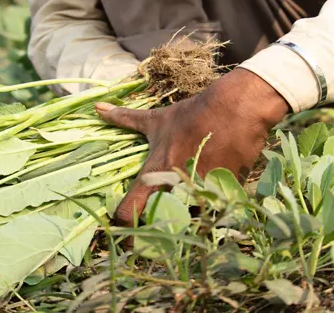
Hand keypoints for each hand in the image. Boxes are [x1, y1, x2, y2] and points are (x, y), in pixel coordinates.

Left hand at [95, 68, 289, 227]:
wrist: (236, 110)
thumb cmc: (192, 116)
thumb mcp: (157, 120)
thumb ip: (125, 119)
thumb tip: (98, 108)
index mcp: (155, 173)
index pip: (129, 211)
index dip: (123, 222)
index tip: (123, 223)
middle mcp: (176, 188)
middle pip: (159, 224)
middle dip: (156, 226)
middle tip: (156, 219)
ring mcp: (201, 193)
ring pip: (188, 219)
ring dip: (185, 216)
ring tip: (185, 205)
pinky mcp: (224, 194)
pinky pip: (213, 210)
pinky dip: (210, 205)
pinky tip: (209, 194)